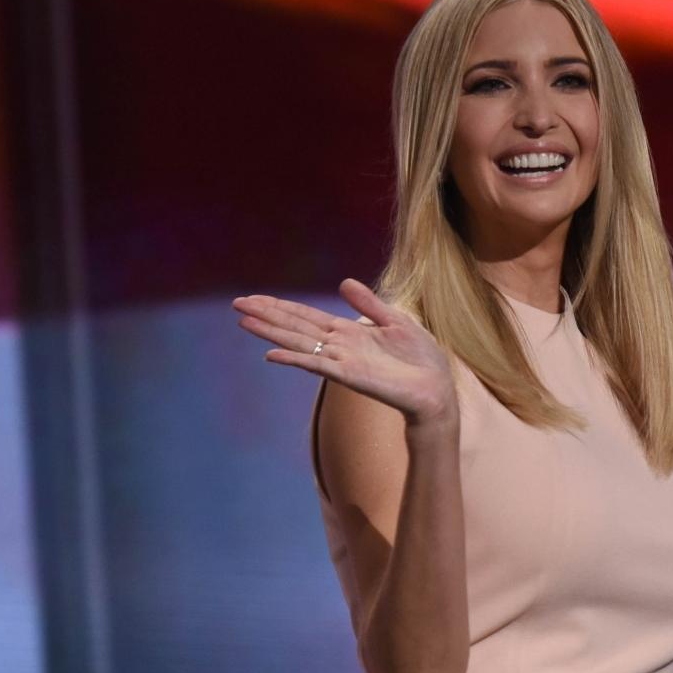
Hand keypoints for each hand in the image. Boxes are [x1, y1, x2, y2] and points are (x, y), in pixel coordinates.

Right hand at [232, 278, 455, 426]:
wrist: (436, 389)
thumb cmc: (420, 360)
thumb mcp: (396, 321)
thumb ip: (369, 304)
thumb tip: (343, 283)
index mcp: (350, 332)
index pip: (307, 316)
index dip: (281, 306)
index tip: (254, 298)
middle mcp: (340, 346)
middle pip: (295, 326)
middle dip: (267, 315)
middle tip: (236, 304)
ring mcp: (342, 361)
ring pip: (299, 343)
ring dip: (271, 332)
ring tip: (244, 321)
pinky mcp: (350, 376)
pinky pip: (317, 365)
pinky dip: (295, 359)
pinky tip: (271, 354)